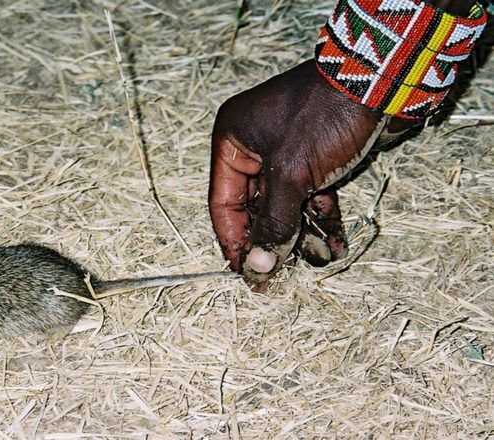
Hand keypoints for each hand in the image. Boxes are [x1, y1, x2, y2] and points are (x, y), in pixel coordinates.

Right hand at [209, 59, 394, 285]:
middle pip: (253, 206)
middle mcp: (253, 145)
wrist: (384, 79)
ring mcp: (286, 150)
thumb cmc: (323, 118)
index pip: (223, 202)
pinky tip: (333, 245)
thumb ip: (273, 222)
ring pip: (284, 203)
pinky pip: (310, 194)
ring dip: (298, 233)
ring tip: (315, 261)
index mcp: (232, 140)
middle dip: (270, 239)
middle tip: (279, 275)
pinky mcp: (316, 155)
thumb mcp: (292, 174)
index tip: (247, 274)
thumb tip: (259, 266)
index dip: (234, 241)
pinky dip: (319, 217)